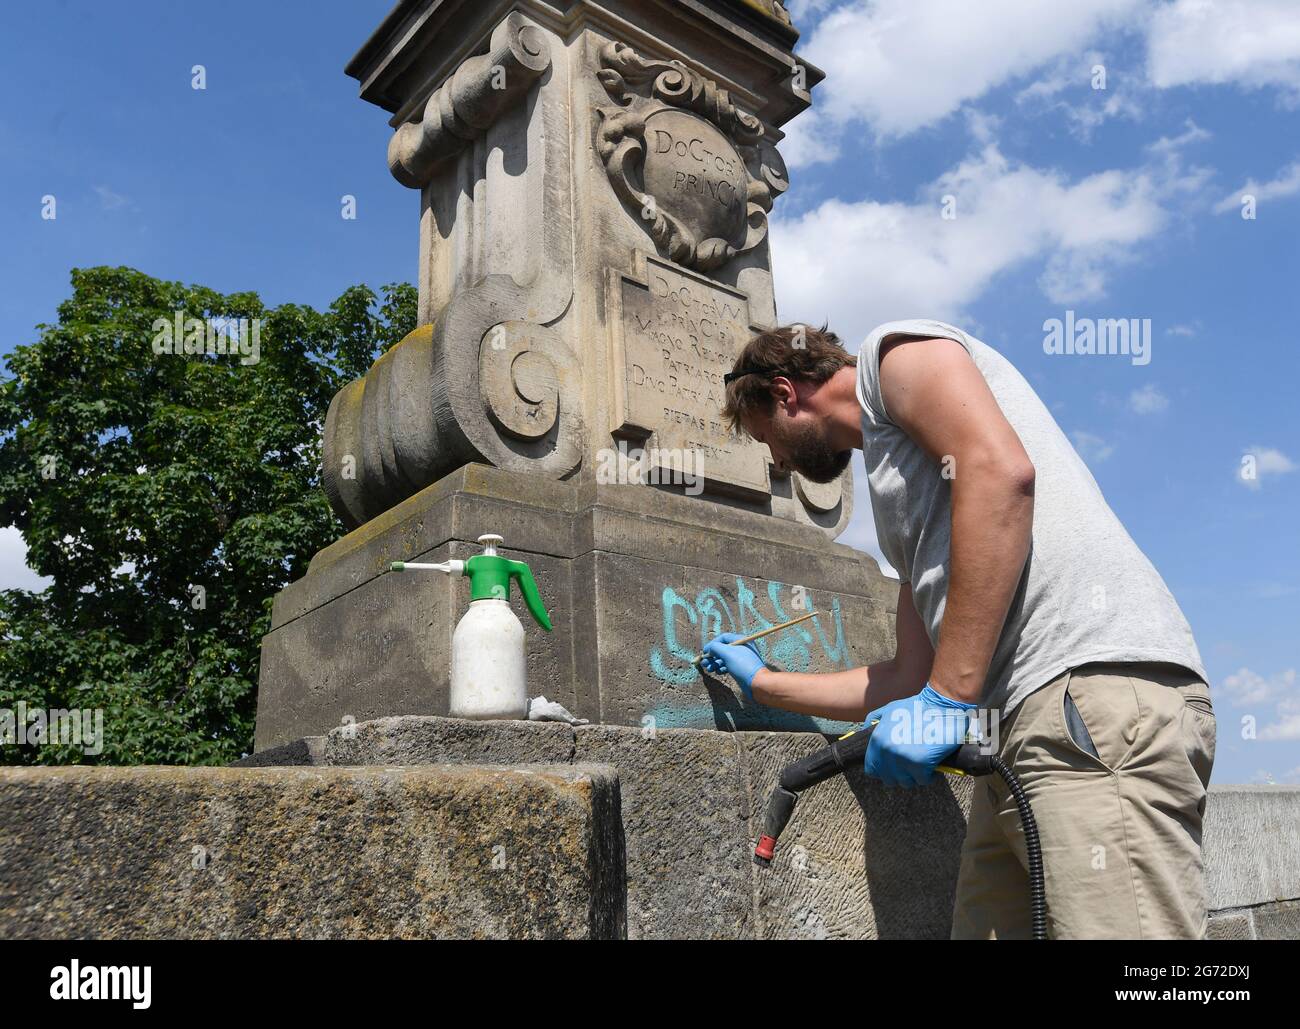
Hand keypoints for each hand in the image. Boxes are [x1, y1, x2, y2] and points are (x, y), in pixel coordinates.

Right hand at [699, 633, 766, 699]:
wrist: (757, 683)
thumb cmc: (743, 665)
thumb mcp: (727, 653)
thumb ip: (715, 647)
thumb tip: (709, 649)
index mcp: (741, 640)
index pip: (723, 638)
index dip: (712, 644)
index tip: (704, 652)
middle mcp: (742, 648)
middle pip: (723, 649)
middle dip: (712, 656)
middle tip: (704, 663)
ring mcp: (741, 659)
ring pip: (724, 658)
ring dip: (715, 663)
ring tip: (709, 669)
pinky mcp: (741, 668)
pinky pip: (728, 666)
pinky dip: (721, 668)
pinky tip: (718, 672)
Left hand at [863, 684, 977, 786]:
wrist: (942, 705)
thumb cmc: (918, 708)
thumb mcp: (890, 709)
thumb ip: (874, 720)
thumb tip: (864, 730)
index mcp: (877, 739)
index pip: (872, 769)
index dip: (883, 770)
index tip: (893, 768)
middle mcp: (887, 751)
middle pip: (889, 778)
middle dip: (900, 775)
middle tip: (910, 767)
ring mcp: (903, 759)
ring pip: (906, 782)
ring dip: (914, 776)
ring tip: (921, 764)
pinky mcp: (920, 764)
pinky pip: (922, 780)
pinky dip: (929, 776)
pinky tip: (932, 765)